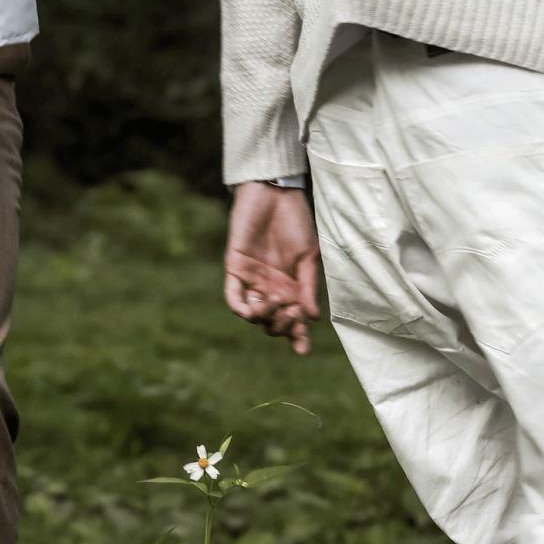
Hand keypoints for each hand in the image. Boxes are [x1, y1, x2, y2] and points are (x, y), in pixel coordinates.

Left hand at [223, 181, 320, 354]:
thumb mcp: (309, 255)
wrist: (275, 193)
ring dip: (264, 317)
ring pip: (253, 315)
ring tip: (275, 301)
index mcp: (292, 288)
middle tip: (292, 309)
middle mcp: (272, 288)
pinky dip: (241, 307)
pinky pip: (232, 296)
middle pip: (273, 323)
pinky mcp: (235, 268)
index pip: (293, 321)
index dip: (297, 338)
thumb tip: (311, 319)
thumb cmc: (296, 220)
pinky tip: (252, 307)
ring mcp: (253, 280)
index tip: (302, 350)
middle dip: (283, 324)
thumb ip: (308, 286)